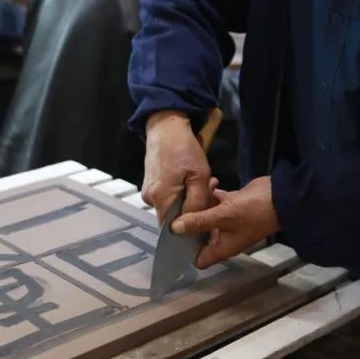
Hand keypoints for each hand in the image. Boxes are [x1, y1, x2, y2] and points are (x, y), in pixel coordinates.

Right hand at [141, 110, 212, 224]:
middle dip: (194, 210)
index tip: (207, 223)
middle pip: (173, 217)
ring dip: (189, 199)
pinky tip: (192, 179)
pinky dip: (182, 192)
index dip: (189, 231)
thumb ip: (196, 203)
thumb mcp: (199, 176)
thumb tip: (194, 225)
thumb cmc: (183, 149)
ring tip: (204, 182)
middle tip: (210, 193)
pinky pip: (168, 196)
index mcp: (160, 198)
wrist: (166, 127)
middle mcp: (150, 199)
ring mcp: (149, 191)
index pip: (172, 230)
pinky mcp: (151, 184)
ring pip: (172, 206)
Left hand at [171, 176, 279, 268]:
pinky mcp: (232, 206)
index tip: (171, 236)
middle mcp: (223, 237)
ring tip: (188, 191)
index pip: (198, 258)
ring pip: (206, 217)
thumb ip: (199, 222)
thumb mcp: (224, 216)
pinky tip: (207, 182)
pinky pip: (216, 202)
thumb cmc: (254, 211)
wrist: (280, 196)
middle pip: (198, 236)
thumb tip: (174, 228)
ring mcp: (228, 221)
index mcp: (222, 247)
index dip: (185, 251)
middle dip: (187, 223)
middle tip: (174, 209)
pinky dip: (210, 193)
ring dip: (198, 205)